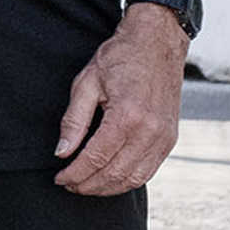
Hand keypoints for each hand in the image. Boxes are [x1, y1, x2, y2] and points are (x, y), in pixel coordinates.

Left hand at [54, 5, 190, 196]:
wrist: (157, 42)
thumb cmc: (120, 57)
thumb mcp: (87, 82)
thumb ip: (73, 120)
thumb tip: (62, 152)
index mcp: (127, 116)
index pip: (96, 158)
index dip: (75, 174)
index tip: (59, 178)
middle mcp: (150, 131)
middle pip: (114, 174)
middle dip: (88, 184)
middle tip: (69, 184)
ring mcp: (164, 137)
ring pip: (134, 178)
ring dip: (107, 187)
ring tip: (86, 185)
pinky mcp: (170, 138)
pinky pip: (148, 170)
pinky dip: (127, 180)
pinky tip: (109, 177)